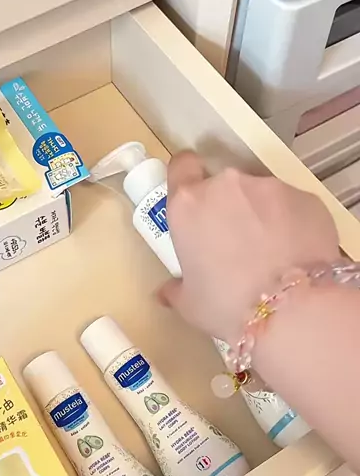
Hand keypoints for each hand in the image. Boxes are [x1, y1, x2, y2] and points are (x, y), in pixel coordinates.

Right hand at [160, 152, 339, 345]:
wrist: (295, 309)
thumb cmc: (228, 306)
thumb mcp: (191, 305)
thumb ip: (176, 289)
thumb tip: (168, 291)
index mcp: (189, 204)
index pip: (182, 166)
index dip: (187, 177)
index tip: (195, 197)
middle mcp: (227, 185)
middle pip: (224, 185)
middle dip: (229, 207)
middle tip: (237, 244)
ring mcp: (270, 187)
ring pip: (261, 195)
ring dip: (262, 215)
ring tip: (273, 253)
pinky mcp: (306, 197)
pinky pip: (293, 206)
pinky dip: (293, 223)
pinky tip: (298, 254)